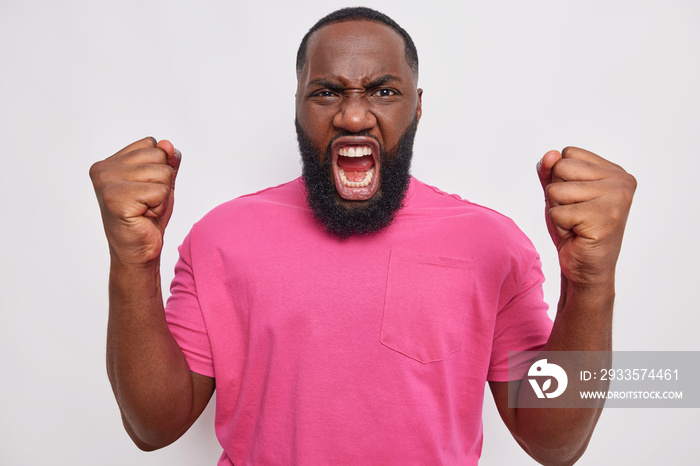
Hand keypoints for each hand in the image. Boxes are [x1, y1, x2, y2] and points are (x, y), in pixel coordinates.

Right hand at [89, 137, 180, 265]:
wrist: (138, 252)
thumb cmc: (148, 217)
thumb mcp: (162, 182)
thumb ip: (167, 160)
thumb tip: (168, 144)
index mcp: (108, 162)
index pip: (152, 144)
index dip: (159, 168)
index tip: (145, 190)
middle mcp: (103, 169)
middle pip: (159, 155)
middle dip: (163, 181)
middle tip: (146, 202)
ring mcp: (107, 183)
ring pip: (162, 173)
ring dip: (162, 196)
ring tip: (145, 209)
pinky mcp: (116, 198)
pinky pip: (161, 191)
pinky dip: (160, 206)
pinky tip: (145, 216)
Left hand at [537, 147, 635, 286]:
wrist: (585, 268)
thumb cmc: (573, 229)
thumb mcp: (557, 194)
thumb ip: (550, 171)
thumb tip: (549, 155)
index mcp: (614, 171)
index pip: (568, 153)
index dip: (561, 178)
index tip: (576, 200)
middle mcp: (622, 181)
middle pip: (561, 168)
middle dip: (557, 194)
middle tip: (575, 214)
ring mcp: (616, 199)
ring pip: (557, 190)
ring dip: (558, 211)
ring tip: (576, 224)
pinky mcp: (604, 218)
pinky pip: (558, 213)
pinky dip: (560, 226)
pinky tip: (577, 234)